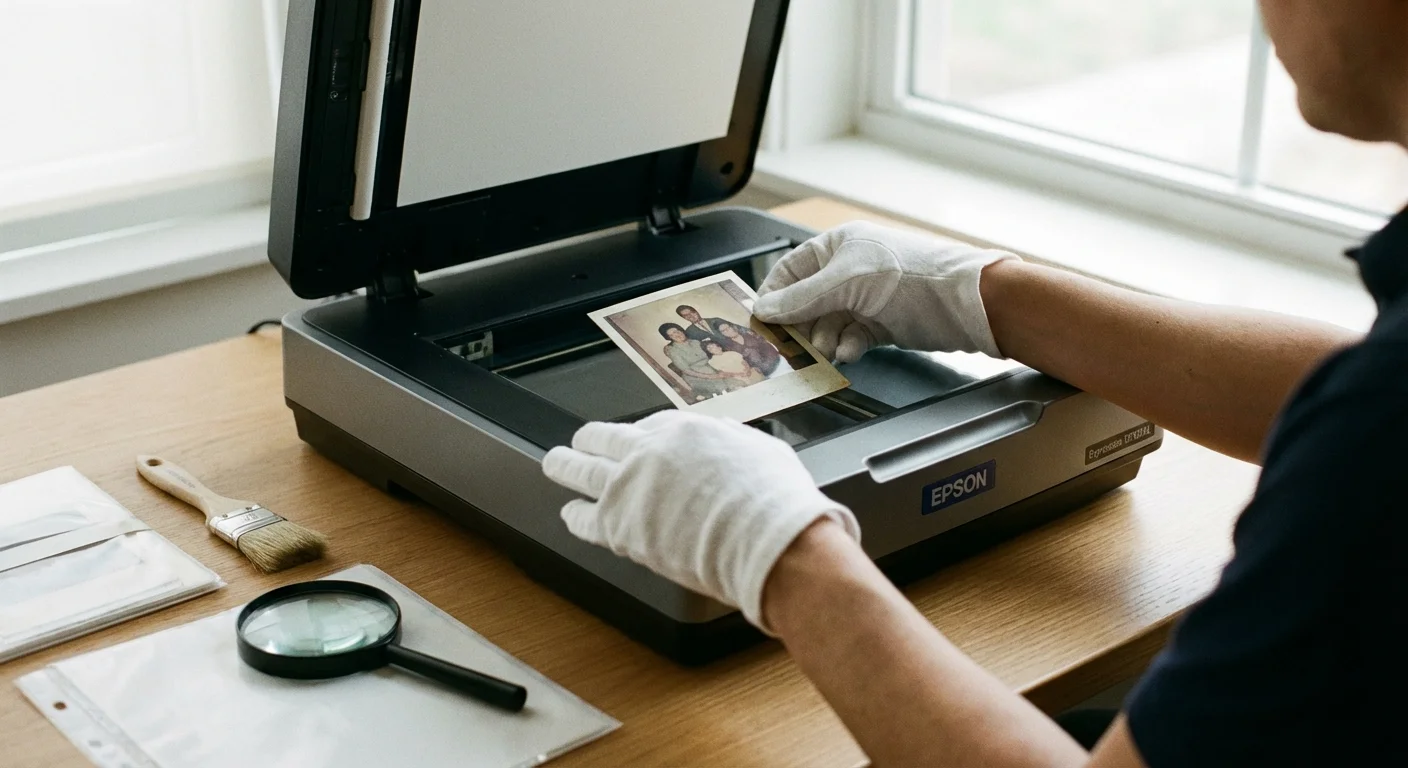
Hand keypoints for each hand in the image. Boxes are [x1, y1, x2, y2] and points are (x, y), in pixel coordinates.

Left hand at [541, 410, 860, 631]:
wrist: (766, 540)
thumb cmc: (774, 500)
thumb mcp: (763, 450)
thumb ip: (735, 442)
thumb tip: (728, 438)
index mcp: (686, 430)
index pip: (650, 425)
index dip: (641, 435)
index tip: (635, 440)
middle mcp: (650, 451)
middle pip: (605, 438)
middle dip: (591, 439)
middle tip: (581, 441)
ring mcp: (629, 487)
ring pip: (581, 469)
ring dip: (564, 465)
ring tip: (554, 463)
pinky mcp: (618, 526)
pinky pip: (584, 517)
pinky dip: (574, 514)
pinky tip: (568, 513)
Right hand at [753, 221, 1017, 362]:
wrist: (966, 302)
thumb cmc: (911, 277)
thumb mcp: (847, 283)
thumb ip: (802, 298)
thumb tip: (763, 309)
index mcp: (839, 245)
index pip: (791, 269)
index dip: (776, 295)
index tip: (762, 322)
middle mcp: (850, 269)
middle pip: (808, 301)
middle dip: (802, 324)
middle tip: (794, 346)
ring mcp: (868, 297)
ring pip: (829, 323)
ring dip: (825, 339)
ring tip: (829, 350)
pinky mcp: (883, 323)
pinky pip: (853, 336)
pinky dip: (848, 345)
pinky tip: (850, 352)